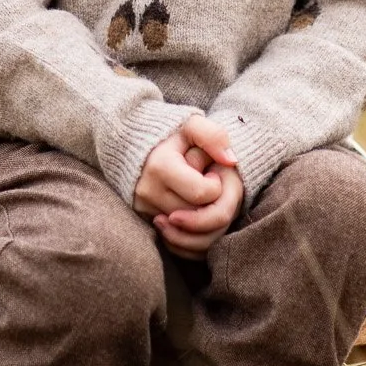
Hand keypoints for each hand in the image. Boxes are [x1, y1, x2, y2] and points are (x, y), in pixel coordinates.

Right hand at [154, 115, 242, 255]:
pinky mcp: (144, 220)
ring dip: (200, 216)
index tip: (210, 173)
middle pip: (197, 216)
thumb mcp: (192, 124)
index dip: (215, 184)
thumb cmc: (170, 133)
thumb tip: (231, 161)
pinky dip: (190, 231)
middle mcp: (149, 191)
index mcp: (161, 166)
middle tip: (205, 184)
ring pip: (187, 231)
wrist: (134, 142)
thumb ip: (214, 136)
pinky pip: (176, 241)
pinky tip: (191, 210)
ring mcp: (144, 208)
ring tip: (196, 194)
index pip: (203, 193)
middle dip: (209, 202)